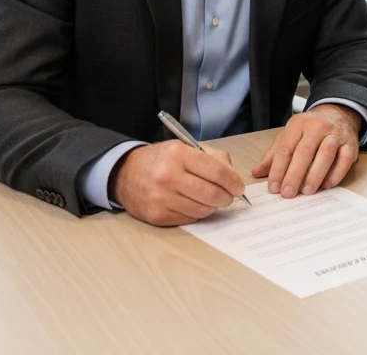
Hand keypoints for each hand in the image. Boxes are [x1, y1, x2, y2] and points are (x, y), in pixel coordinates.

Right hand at [110, 141, 244, 226]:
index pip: (216, 171)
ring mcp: (161, 198)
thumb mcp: (186, 147)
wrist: (126, 173)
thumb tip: (233, 177)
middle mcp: (168, 176)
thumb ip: (213, 158)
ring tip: (213, 200)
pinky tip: (195, 204)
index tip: (239, 187)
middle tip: (230, 196)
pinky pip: (188, 219)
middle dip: (227, 197)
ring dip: (213, 207)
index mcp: (178, 154)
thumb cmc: (162, 159)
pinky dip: (197, 213)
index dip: (233, 181)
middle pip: (211, 193)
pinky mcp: (157, 216)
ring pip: (202, 210)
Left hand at [252, 104, 361, 197]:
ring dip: (315, 175)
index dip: (278, 169)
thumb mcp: (290, 134)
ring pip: (325, 154)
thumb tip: (257, 172)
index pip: (286, 148)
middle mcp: (317, 127)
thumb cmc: (310, 128)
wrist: (338, 113)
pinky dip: (336, 174)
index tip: (274, 188)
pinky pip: (344, 159)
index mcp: (298, 124)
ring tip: (306, 191)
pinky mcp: (351, 144)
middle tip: (287, 193)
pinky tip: (326, 185)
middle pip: (304, 152)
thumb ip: (274, 153)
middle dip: (294, 174)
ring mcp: (336, 134)